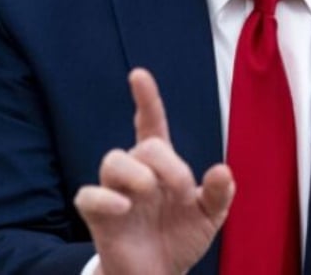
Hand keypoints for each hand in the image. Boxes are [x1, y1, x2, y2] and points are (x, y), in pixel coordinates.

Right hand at [75, 68, 234, 274]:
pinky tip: (124, 207)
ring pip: (112, 160)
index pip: (151, 123)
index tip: (138, 75)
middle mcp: (136, 171)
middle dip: (168, 164)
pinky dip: (105, 198)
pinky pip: (88, 196)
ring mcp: (115, 191)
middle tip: (182, 192)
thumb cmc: (181, 236)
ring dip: (135, 172)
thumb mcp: (209, 215)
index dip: (146, 99)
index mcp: (162, 164)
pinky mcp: (98, 215)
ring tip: (150, 192)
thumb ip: (219, 192)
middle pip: (144, 145)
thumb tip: (222, 169)